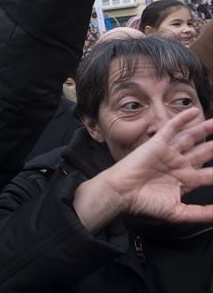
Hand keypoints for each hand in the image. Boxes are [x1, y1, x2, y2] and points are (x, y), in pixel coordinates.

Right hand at [74, 109, 212, 232]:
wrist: (122, 192)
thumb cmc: (145, 203)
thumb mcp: (177, 212)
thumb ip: (201, 213)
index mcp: (186, 181)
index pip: (210, 174)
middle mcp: (179, 165)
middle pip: (204, 152)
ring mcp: (169, 153)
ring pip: (191, 137)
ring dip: (206, 129)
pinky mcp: (157, 144)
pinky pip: (172, 128)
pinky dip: (182, 119)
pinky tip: (194, 112)